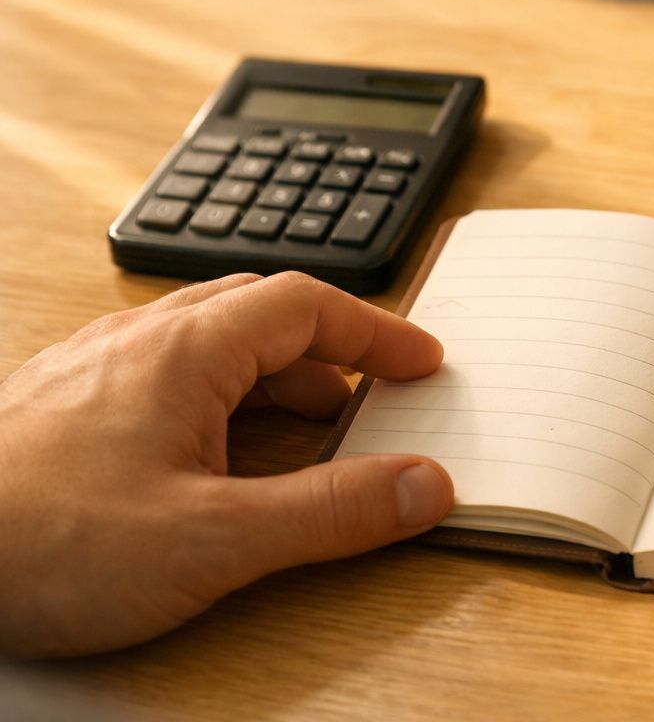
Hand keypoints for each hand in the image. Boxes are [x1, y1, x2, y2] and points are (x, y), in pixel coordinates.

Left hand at [0, 272, 454, 657]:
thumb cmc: (38, 542)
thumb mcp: (214, 540)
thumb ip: (331, 513)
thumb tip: (424, 487)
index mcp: (186, 348)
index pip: (309, 303)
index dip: (378, 329)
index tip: (422, 363)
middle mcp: (139, 340)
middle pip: (262, 314)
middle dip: (331, 354)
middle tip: (374, 400)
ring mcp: (95, 369)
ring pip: (210, 344)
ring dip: (273, 381)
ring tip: (304, 441)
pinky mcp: (63, 406)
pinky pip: (164, 376)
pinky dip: (218, 401)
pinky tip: (209, 458)